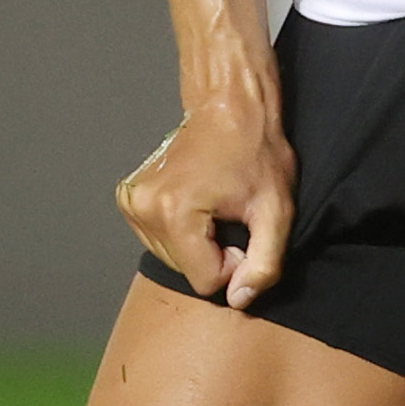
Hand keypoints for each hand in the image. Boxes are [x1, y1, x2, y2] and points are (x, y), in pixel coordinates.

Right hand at [118, 99, 295, 308]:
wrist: (229, 106)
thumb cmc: (256, 152)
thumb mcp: (276, 210)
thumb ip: (264, 263)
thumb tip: (238, 300)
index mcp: (176, 212)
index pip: (207, 281)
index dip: (234, 261)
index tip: (242, 228)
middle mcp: (144, 208)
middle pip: (186, 271)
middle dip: (213, 253)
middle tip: (230, 215)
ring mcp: (131, 203)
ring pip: (172, 259)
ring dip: (198, 243)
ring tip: (214, 206)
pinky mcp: (128, 199)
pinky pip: (159, 241)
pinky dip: (181, 232)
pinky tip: (196, 203)